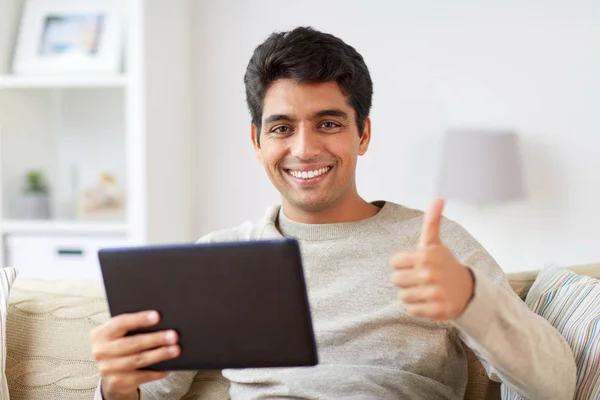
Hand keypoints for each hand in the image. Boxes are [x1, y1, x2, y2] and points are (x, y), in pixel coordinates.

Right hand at [90, 311, 179, 398]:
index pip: (120, 323)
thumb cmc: (121, 345)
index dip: (139, 319)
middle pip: (132, 343)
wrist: (112, 373)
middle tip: (173, 335)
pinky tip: (168, 366)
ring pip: (138, 360)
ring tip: (175, 349)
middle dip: (155, 339)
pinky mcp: (117, 382)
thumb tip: (161, 320)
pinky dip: (156, 371)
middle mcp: (101, 351)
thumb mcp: (121, 334)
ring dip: (159, 354)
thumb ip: (133, 326)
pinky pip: (141, 376)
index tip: (157, 316)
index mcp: (101, 334)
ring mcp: (107, 368)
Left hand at [390, 198, 474, 320]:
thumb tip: (439, 198)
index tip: (417, 264)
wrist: (468, 290)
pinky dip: (418, 308)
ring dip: (412, 295)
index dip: (403, 264)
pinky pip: (412, 310)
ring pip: (402, 296)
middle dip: (406, 280)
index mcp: (426, 255)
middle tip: (421, 278)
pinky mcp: (437, 310)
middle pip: (395, 280)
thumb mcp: (435, 243)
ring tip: (426, 290)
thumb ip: (432, 222)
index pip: (394, 262)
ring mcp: (434, 292)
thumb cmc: (444, 264)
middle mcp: (430, 273)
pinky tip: (430, 301)